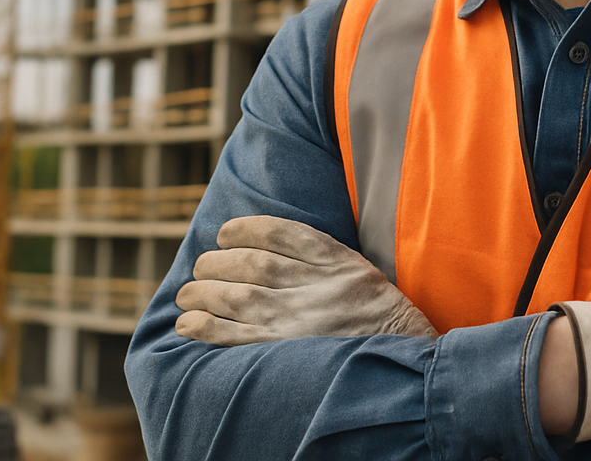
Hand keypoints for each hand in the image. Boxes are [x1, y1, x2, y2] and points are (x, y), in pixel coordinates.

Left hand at [174, 215, 436, 345]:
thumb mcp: (359, 271)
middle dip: (217, 262)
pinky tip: (187, 324)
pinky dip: (206, 327)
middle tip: (199, 266)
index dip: (245, 229)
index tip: (224, 233)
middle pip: (253, 263)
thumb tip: (268, 245)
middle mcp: (317, 286)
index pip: (281, 233)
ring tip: (186, 295)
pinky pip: (237, 336)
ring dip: (203, 292)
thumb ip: (322, 257)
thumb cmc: (379, 317)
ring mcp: (300, 320)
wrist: (403, 361)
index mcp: (337, 261)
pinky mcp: (287, 351)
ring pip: (238, 296)